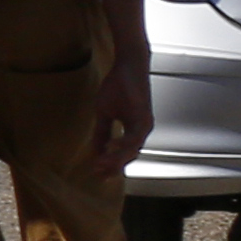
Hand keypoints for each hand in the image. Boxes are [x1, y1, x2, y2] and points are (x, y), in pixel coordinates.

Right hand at [87, 23, 153, 171]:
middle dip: (113, 166)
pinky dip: (123, 143)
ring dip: (117, 158)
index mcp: (135, 131)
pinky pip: (134, 135)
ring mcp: (145, 123)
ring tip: (101, 164)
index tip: (98, 174)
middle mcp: (143, 130)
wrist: (130, 65)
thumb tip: (96, 150)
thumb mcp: (105, 113)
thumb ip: (102, 132)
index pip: (124, 154)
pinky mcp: (143, 115)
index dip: (111, 165)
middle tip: (99, 174)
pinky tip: (111, 147)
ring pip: (132, 148)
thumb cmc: (119, 87)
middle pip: (129, 155)